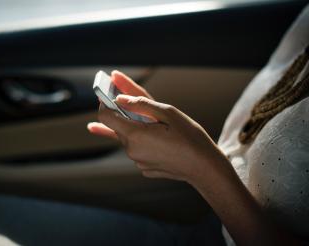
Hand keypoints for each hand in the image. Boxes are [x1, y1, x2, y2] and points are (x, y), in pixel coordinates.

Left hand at [88, 71, 222, 182]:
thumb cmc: (189, 137)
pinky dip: (144, 142)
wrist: (204, 166)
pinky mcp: (145, 168)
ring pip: (129, 139)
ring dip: (137, 129)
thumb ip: (140, 104)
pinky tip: (161, 141)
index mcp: (135, 134)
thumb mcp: (167, 113)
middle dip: (126, 115)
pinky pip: (139, 150)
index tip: (111, 94)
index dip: (106, 103)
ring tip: (158, 127)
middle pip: (118, 127)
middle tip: (142, 107)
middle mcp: (132, 150)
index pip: (105, 116)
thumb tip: (120, 98)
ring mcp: (138, 161)